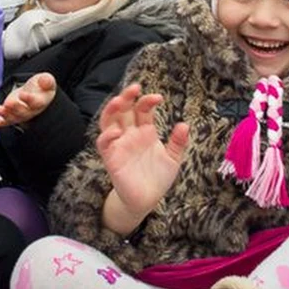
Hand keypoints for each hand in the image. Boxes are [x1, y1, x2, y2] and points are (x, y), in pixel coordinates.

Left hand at [0, 73, 56, 127]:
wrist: (37, 93)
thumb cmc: (42, 86)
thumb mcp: (46, 81)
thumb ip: (47, 81)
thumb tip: (45, 80)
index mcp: (41, 102)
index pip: (36, 102)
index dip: (29, 99)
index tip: (22, 94)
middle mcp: (32, 111)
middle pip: (24, 112)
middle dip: (16, 108)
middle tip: (8, 103)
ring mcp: (22, 114)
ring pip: (15, 117)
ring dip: (6, 115)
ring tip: (0, 110)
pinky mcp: (13, 115)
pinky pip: (7, 121)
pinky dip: (0, 122)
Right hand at [97, 84, 188, 220]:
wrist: (148, 201)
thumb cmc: (158, 178)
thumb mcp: (173, 159)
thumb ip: (178, 143)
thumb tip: (184, 125)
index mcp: (145, 131)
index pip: (142, 109)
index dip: (148, 100)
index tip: (159, 97)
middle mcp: (130, 134)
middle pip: (123, 109)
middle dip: (127, 96)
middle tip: (135, 87)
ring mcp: (119, 145)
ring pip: (108, 121)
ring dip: (111, 109)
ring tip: (120, 100)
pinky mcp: (111, 158)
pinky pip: (103, 143)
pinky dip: (107, 135)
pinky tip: (116, 131)